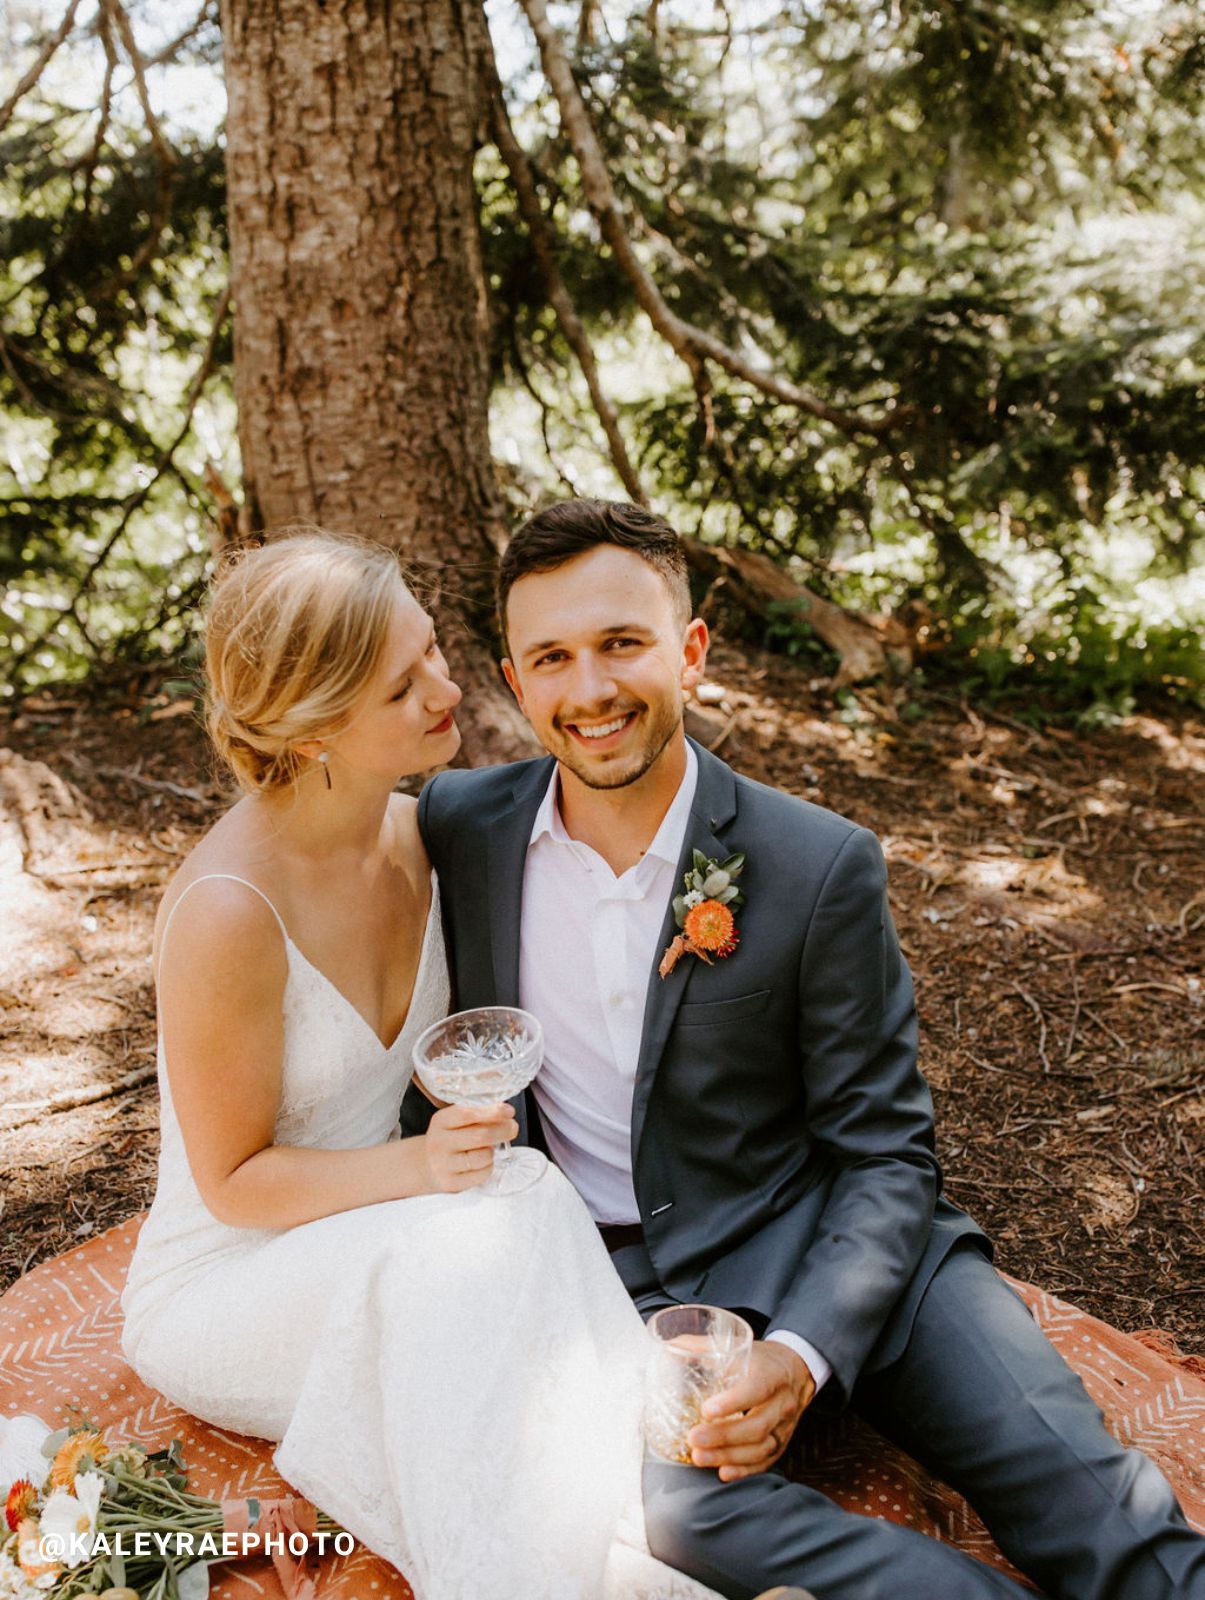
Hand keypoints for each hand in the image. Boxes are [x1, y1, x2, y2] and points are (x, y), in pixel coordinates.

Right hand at [421, 1103, 518, 1192]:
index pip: (467, 1113)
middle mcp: (439, 1142)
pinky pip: (482, 1174)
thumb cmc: (449, 1138)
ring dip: (493, 1151)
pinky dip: (489, 1166)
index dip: (492, 1111)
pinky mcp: (451, 1183)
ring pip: (484, 1156)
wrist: (426, 1165)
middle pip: (480, 1136)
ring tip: (489, 1148)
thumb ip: (476, 1114)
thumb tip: (505, 1112)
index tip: (509, 1111)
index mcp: (441, 1121)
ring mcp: (443, 1165)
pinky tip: (482, 1162)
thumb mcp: (454, 1121)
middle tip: (513, 1127)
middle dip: (503, 1130)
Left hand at [686, 1340, 814, 1481]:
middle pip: (757, 1426)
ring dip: (729, 1456)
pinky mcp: (783, 1442)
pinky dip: (745, 1470)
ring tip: (699, 1457)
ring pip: (761, 1447)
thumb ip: (704, 1346)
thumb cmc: (761, 1359)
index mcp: (771, 1374)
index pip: (756, 1390)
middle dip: (723, 1436)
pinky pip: (766, 1461)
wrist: (797, 1370)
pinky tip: (723, 1472)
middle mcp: (782, 1402)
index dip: (733, 1402)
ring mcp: (784, 1426)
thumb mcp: (739, 1346)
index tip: (706, 1410)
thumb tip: (670, 1347)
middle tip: (693, 1439)